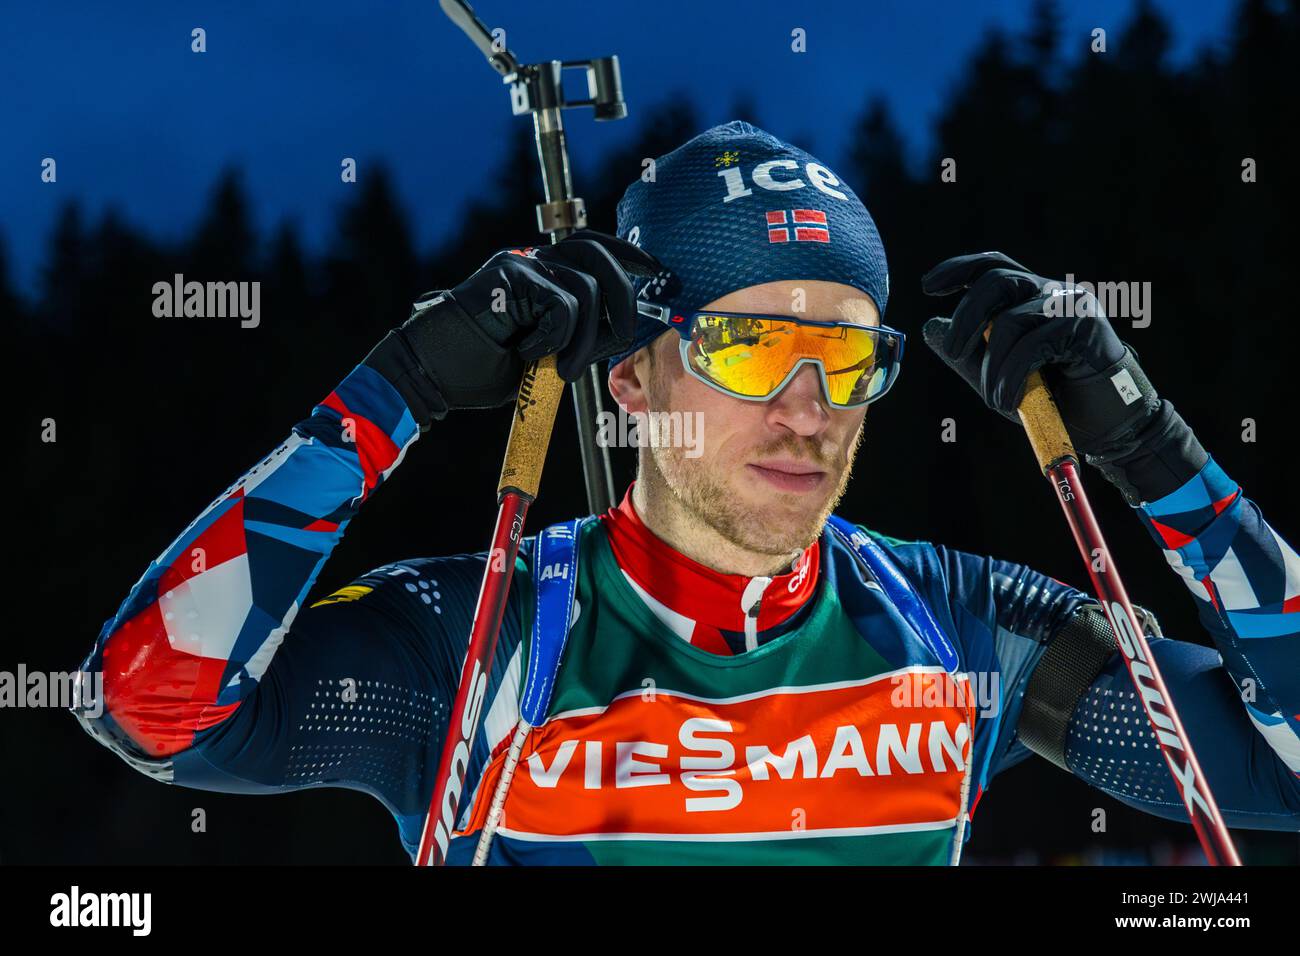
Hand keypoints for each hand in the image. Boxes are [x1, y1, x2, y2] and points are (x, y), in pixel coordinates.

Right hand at [364, 230, 661, 424]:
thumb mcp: (548, 352)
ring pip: (586, 288)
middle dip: (624, 300)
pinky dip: (554, 338)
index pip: (597, 246)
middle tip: (621, 339)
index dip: (631, 256)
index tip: (658, 272)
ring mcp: (521, 263)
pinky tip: (527, 353)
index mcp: (544, 271)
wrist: (431, 373)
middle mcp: (534, 259)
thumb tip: (624, 329)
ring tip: (563, 370)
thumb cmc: (483, 369)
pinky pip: (561, 305)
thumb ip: (581, 334)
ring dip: (585, 340)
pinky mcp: (509, 275)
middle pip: (601, 257)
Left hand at [920, 251, 1159, 458]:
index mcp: (1033, 297)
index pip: (994, 266)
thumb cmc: (1055, 400)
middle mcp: (1053, 292)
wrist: (1107, 426)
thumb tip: (930, 327)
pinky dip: (1011, 376)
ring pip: (1009, 319)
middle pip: (996, 281)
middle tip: (957, 352)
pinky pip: (1031, 345)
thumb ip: (968, 353)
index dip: (959, 269)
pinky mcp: (1086, 325)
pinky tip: (1006, 401)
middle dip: (966, 316)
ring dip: (992, 366)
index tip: (928, 286)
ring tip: (994, 399)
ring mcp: (1072, 305)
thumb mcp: (998, 375)